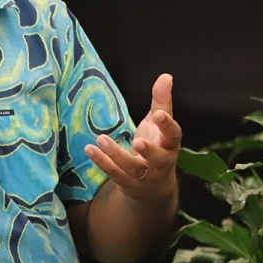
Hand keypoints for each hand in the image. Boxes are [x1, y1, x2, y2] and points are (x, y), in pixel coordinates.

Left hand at [85, 73, 180, 199]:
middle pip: (157, 159)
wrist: (153, 187)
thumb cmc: (157, 147)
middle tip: (137, 141)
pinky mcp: (127, 184)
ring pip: (132, 168)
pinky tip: (89, 149)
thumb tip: (166, 76)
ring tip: (101, 139)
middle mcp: (160, 163)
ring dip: (116, 155)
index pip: (174, 136)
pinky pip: (114, 174)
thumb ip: (161, 101)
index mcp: (170, 146)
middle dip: (148, 150)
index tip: (158, 114)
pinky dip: (102, 162)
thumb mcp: (159, 125)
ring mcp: (144, 177)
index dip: (167, 125)